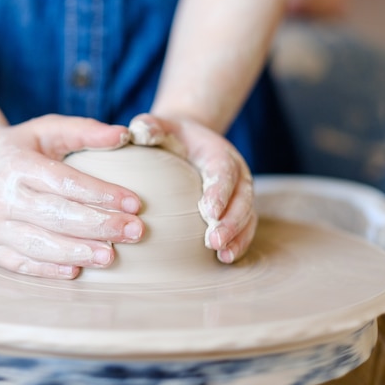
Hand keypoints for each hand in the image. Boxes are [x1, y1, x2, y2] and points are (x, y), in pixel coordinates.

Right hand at [0, 115, 143, 278]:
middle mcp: (0, 195)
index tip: (134, 203)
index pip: (65, 183)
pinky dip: (49, 269)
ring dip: (77, 251)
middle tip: (135, 231)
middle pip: (56, 215)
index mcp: (16, 164)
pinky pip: (21, 263)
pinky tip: (76, 271)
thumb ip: (85, 131)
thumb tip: (124, 134)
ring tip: (110, 256)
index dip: (101, 193)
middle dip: (99, 225)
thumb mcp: (48, 129)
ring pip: (38, 244)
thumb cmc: (20, 148)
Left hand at [129, 113, 256, 262]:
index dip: (219, 192)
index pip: (223, 173)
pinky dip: (238, 244)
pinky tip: (225, 259)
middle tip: (214, 241)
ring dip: (237, 237)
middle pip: (241, 199)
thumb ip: (150, 127)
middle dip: (231, 222)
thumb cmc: (169, 135)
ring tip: (222, 255)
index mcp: (219, 153)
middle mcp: (236, 174)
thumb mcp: (158, 125)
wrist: (187, 141)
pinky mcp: (237, 209)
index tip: (209, 212)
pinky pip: (244, 229)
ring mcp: (239, 193)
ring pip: (247, 217)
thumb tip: (137, 133)